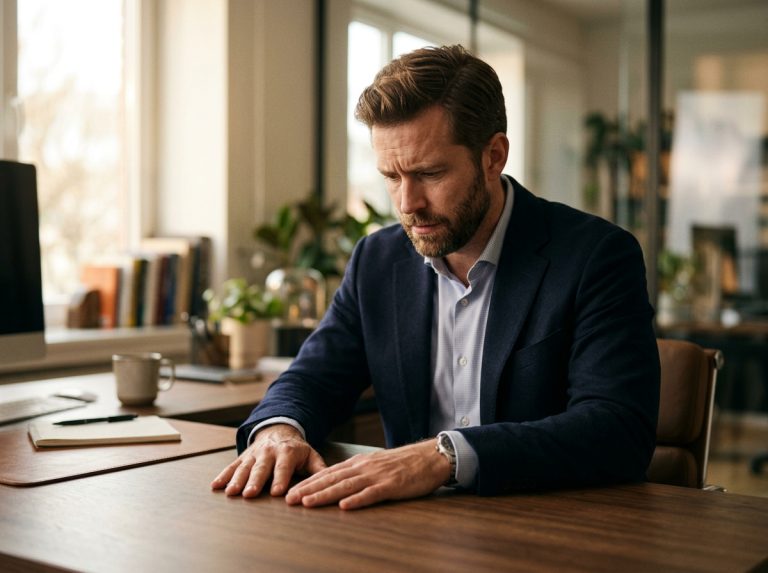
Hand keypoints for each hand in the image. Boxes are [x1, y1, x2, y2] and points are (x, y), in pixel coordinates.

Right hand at [210, 424, 325, 497]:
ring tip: (231, 492)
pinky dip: (223, 476)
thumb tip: (329, 482)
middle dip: (255, 481)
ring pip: (244, 468)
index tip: (278, 492)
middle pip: (261, 469)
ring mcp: (254, 455)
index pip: (284, 467)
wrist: (278, 430)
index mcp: (287, 452)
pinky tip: (215, 486)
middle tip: (249, 494)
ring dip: (237, 480)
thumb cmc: (296, 450)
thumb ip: (319, 468)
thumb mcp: (310, 455)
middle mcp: (268, 452)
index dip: (281, 479)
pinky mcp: (243, 457)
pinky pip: (231, 466)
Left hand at [285, 438, 449, 509]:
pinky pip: (372, 494)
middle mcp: (364, 468)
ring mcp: (377, 476)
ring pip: (346, 486)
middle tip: (290, 499)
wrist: (430, 457)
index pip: (328, 473)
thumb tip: (337, 483)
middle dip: (309, 489)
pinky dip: (357, 500)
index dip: (308, 483)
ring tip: (308, 503)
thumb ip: (357, 473)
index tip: (292, 492)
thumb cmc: (404, 464)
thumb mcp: (376, 464)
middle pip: (332, 479)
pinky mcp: (392, 486)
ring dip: (325, 495)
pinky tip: (344, 506)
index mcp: (359, 463)